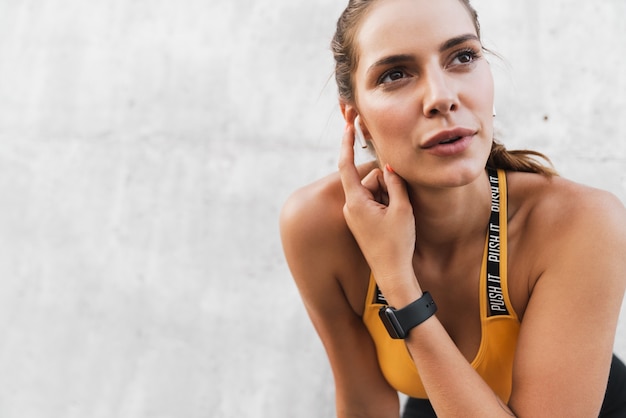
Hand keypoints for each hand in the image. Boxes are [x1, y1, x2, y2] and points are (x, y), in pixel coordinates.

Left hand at [338, 124, 419, 299]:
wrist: (392, 273)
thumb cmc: (397, 244)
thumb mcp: (402, 209)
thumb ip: (396, 183)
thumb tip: (390, 167)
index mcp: (355, 202)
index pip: (347, 165)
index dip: (347, 143)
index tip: (348, 124)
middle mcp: (350, 207)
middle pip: (370, 179)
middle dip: (387, 185)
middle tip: (398, 209)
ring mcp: (355, 214)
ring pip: (375, 191)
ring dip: (389, 197)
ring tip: (396, 220)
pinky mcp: (361, 221)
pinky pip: (375, 202)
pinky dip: (387, 205)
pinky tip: (394, 222)